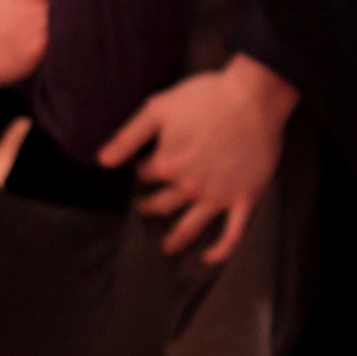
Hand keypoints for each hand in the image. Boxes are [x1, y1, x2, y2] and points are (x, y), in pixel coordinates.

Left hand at [99, 54, 297, 264]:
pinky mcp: (244, 198)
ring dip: (176, 240)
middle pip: (163, 203)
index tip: (143, 167)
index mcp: (167, 164)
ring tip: (166, 249)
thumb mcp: (159, 108)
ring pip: (190, 226)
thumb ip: (128, 136)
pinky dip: (220, 250)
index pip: (146, 174)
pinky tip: (209, 258)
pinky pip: (232, 233)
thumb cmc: (206, 97)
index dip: (142, 170)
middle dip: (151, 207)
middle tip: (146, 209)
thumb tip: (102, 161)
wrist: (254, 97)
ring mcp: (217, 196)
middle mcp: (189, 186)